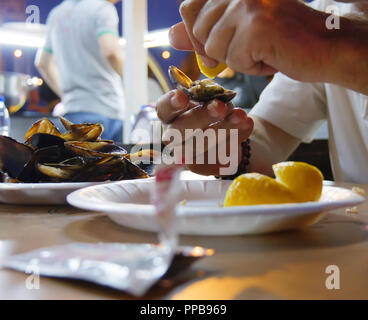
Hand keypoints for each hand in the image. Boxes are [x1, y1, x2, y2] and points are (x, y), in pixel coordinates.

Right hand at [156, 90, 253, 175]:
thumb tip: (217, 96)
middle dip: (201, 117)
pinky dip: (236, 138)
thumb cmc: (212, 108)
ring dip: (223, 128)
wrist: (228, 133)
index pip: (163, 109)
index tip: (182, 96)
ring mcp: (187, 155)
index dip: (171, 103)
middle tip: (220, 107)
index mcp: (169, 115)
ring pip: (201, 144)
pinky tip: (246, 125)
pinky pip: (219, 156)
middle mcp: (173, 136)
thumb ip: (210, 94)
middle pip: (180, 130)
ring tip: (240, 115)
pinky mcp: (204, 167)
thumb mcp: (209, 96)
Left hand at [172, 0, 331, 81]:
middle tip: (250, 46)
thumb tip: (170, 35)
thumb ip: (203, 32)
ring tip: (262, 49)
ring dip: (236, 58)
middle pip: (198, 31)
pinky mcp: (256, 25)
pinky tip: (271, 56)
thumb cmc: (280, 40)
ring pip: (214, 48)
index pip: (188, 7)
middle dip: (220, 49)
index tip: (219, 44)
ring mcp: (246, 3)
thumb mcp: (236, 33)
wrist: (322, 48)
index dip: (197, 34)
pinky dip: (251, 67)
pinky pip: (234, 60)